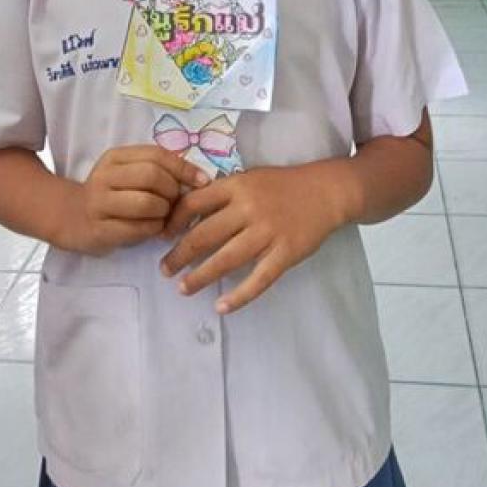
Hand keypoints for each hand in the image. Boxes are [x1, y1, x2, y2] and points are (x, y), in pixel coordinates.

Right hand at [71, 145, 209, 255]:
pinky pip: (139, 228)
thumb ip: (158, 170)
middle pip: (152, 176)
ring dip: (164, 212)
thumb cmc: (111, 194)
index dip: (184, 167)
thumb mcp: (128, 173)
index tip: (203, 181)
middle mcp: (105, 177)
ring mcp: (99, 203)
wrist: (72, 217)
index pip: (156, 155)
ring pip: (147, 203)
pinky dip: (154, 229)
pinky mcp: (100, 229)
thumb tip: (200, 178)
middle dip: (172, 191)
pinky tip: (154, 228)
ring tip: (164, 215)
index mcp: (115, 157)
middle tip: (175, 202)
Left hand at [159, 165, 343, 313]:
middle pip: (204, 234)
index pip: (194, 202)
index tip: (162, 236)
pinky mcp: (286, 253)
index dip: (174, 221)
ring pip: (226, 259)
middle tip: (164, 270)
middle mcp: (249, 208)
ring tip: (183, 289)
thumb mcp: (248, 179)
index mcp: (236, 186)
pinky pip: (258, 279)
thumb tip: (185, 214)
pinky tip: (221, 306)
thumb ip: (221, 194)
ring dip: (201, 277)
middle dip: (180, 255)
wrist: (324, 191)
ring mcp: (268, 232)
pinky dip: (239, 296)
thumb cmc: (281, 185)